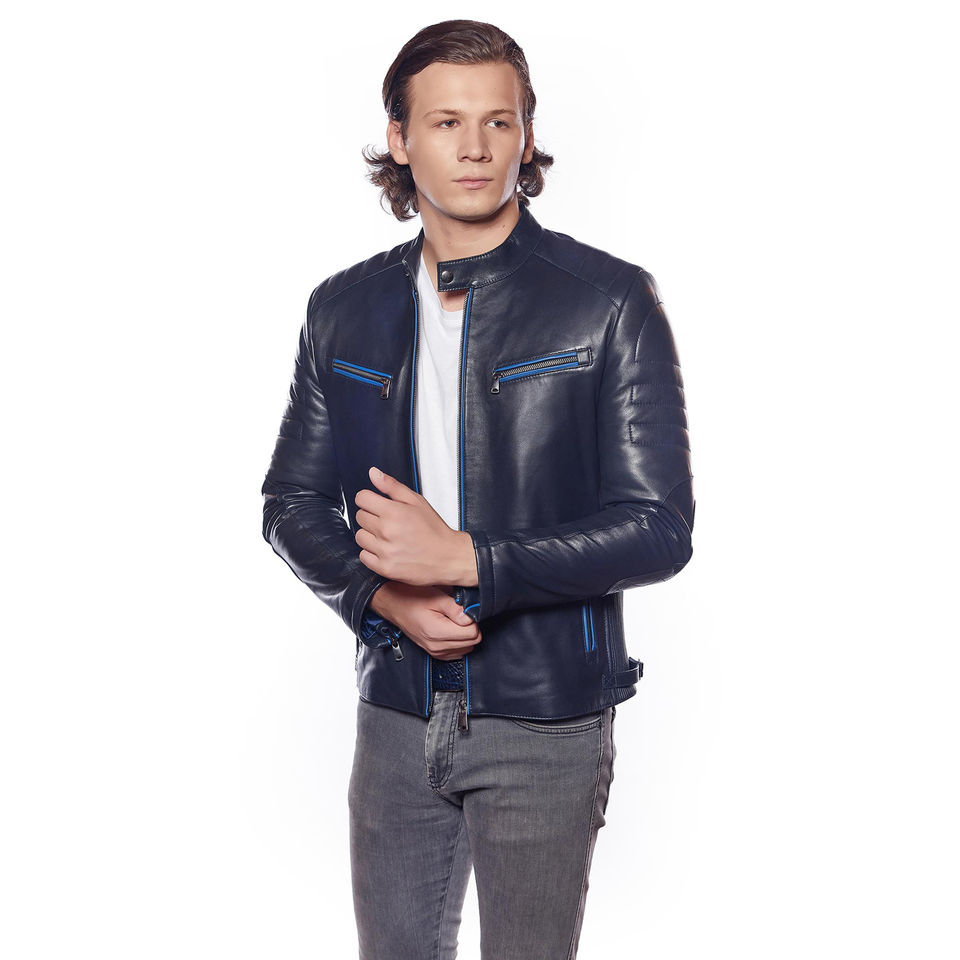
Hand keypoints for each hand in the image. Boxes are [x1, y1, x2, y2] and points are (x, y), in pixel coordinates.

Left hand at [354, 467, 477, 585]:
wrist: (448, 557)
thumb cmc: (434, 530)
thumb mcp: (416, 501)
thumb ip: (392, 486)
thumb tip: (373, 473)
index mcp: (393, 512)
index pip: (362, 499)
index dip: (369, 499)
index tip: (376, 504)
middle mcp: (386, 531)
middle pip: (360, 517)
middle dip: (371, 516)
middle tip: (388, 521)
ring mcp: (384, 551)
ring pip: (360, 537)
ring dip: (370, 535)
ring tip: (388, 536)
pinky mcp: (384, 567)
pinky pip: (364, 556)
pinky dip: (372, 553)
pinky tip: (386, 549)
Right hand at [371, 582, 482, 659]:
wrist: (393, 603)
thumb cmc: (410, 597)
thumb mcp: (435, 596)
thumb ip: (456, 608)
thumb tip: (471, 617)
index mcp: (436, 632)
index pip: (473, 633)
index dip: (472, 619)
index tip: (464, 610)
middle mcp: (436, 646)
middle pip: (472, 642)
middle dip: (470, 627)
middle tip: (458, 613)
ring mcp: (435, 651)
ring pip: (467, 648)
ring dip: (464, 634)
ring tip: (452, 620)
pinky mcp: (435, 652)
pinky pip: (458, 651)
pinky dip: (458, 641)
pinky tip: (450, 628)